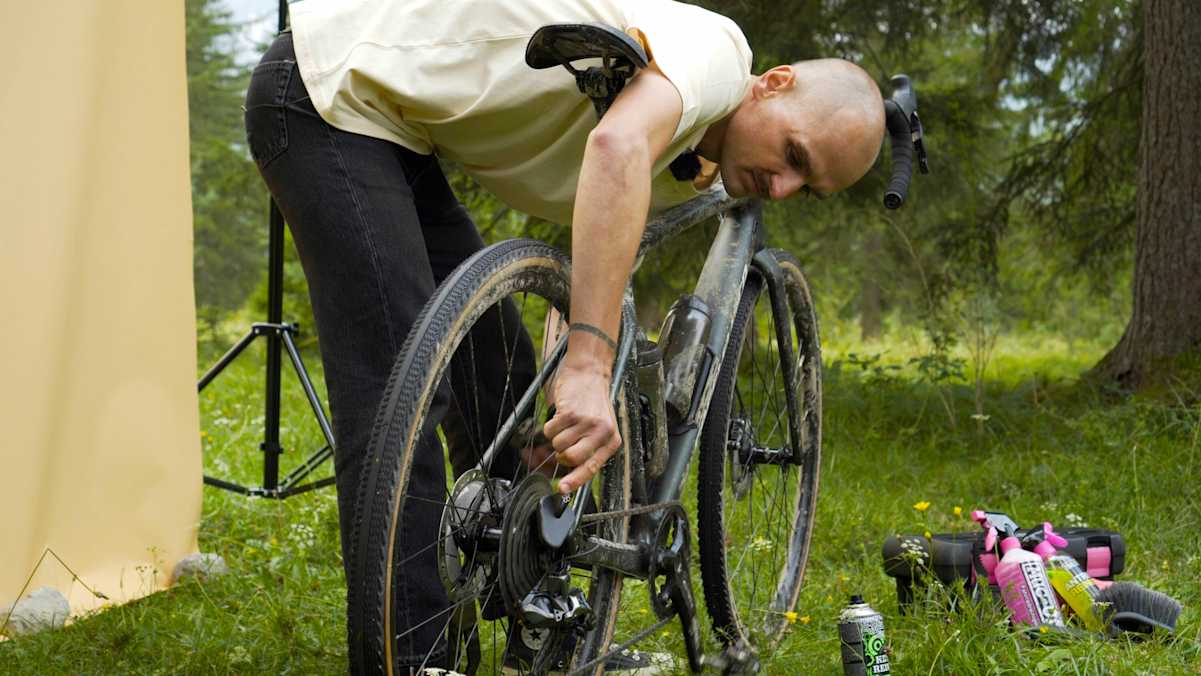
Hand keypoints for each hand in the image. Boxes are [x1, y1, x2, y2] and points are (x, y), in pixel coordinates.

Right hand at [542, 360, 620, 494]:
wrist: (589, 371)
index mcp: (611, 440)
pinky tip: (561, 414)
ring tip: (566, 423)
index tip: (562, 489)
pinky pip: (549, 430)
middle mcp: (601, 432)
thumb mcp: (601, 427)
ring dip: (556, 436)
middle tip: (564, 443)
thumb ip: (590, 449)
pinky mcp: (570, 412)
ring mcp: (586, 422)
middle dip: (561, 454)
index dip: (574, 481)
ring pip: (558, 445)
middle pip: (571, 459)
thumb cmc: (592, 401)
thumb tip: (570, 472)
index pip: (591, 468)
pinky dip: (549, 425)